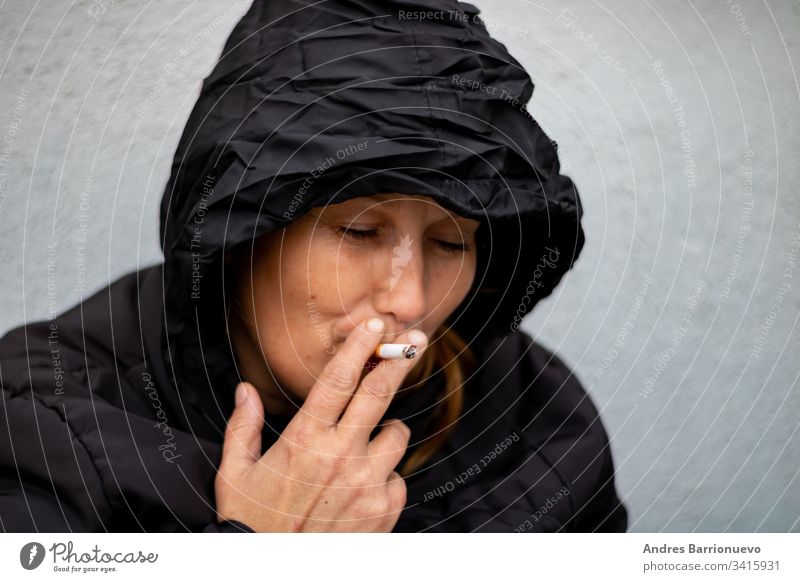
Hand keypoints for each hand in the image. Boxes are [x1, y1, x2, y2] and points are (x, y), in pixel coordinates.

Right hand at [214, 318, 426, 531]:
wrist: (272, 573)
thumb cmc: (253, 523)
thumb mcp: (235, 474)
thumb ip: (242, 428)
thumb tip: (245, 390)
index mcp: (305, 440)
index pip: (338, 380)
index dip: (359, 348)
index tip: (375, 326)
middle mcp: (340, 456)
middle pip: (380, 394)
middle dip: (400, 360)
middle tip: (415, 340)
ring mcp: (366, 483)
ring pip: (397, 435)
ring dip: (387, 433)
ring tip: (366, 445)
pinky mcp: (384, 510)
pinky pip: (399, 477)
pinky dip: (387, 475)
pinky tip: (364, 486)